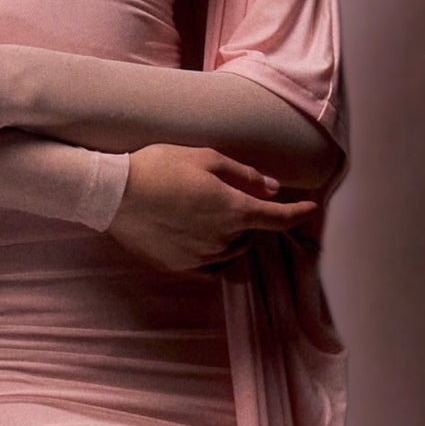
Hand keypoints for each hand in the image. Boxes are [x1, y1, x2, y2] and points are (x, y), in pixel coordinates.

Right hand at [106, 145, 316, 272]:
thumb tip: (273, 188)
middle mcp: (222, 239)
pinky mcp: (180, 266)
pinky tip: (199, 238)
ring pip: (231, 251)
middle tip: (237, 200)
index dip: (298, 214)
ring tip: (212, 217)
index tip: (310, 209)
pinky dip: (213, 254)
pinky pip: (208, 265)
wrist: (114, 193)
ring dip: (233, 237)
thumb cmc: (160, 167)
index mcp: (234, 210)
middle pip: (253, 235)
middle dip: (254, 220)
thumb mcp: (206, 158)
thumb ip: (244, 175)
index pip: (279, 218)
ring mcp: (201, 257)